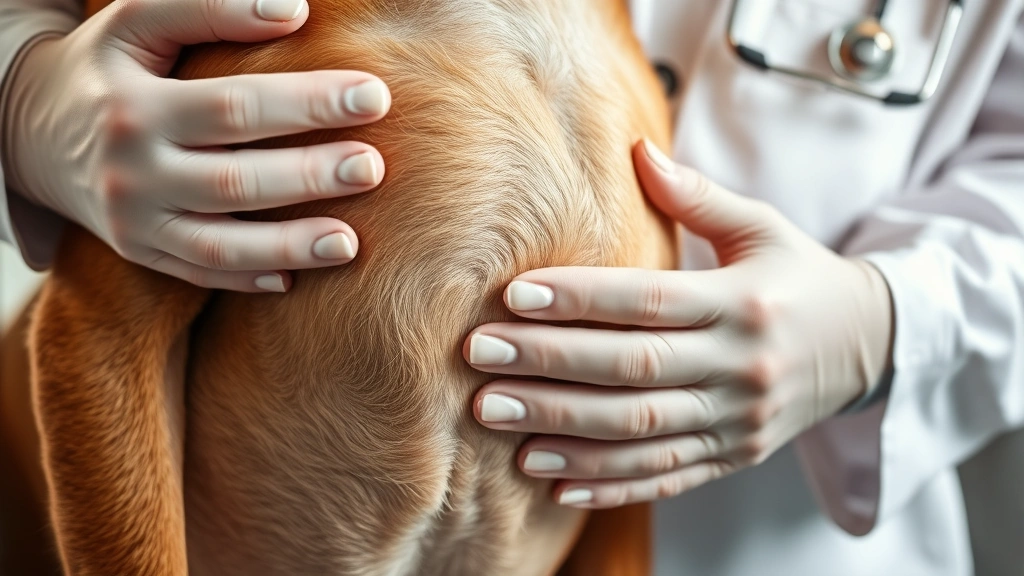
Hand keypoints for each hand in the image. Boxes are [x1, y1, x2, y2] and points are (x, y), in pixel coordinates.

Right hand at [2, 0, 389, 290]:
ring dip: (288, 246)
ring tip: (350, 243)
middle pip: (235, 179)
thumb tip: (292, 9)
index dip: (306, 102)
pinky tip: (294, 280)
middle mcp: (133, 170)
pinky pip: (197, 272)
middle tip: (374, 168)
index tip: (373, 96)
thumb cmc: (111, 67)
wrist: (32, 132)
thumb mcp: (138, 23)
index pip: (234, 107)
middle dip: (310, 176)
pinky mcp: (139, 252)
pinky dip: (245, 278)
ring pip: (218, 243)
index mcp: (137, 107)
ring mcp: (134, 221)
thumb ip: (208, 8)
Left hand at [464, 140, 893, 508]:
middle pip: (634, 371)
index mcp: (745, 303)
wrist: (868, 348)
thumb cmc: (799, 276)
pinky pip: (664, 477)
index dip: (580, 299)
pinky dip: (607, 484)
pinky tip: (550, 481)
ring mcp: (738, 422)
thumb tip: (636, 149)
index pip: (650, 301)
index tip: (513, 294)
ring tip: (495, 418)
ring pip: (640, 432)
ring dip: (562, 429)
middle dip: (550, 366)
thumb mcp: (762, 228)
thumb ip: (699, 196)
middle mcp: (742, 367)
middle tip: (481, 358)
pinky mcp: (733, 457)